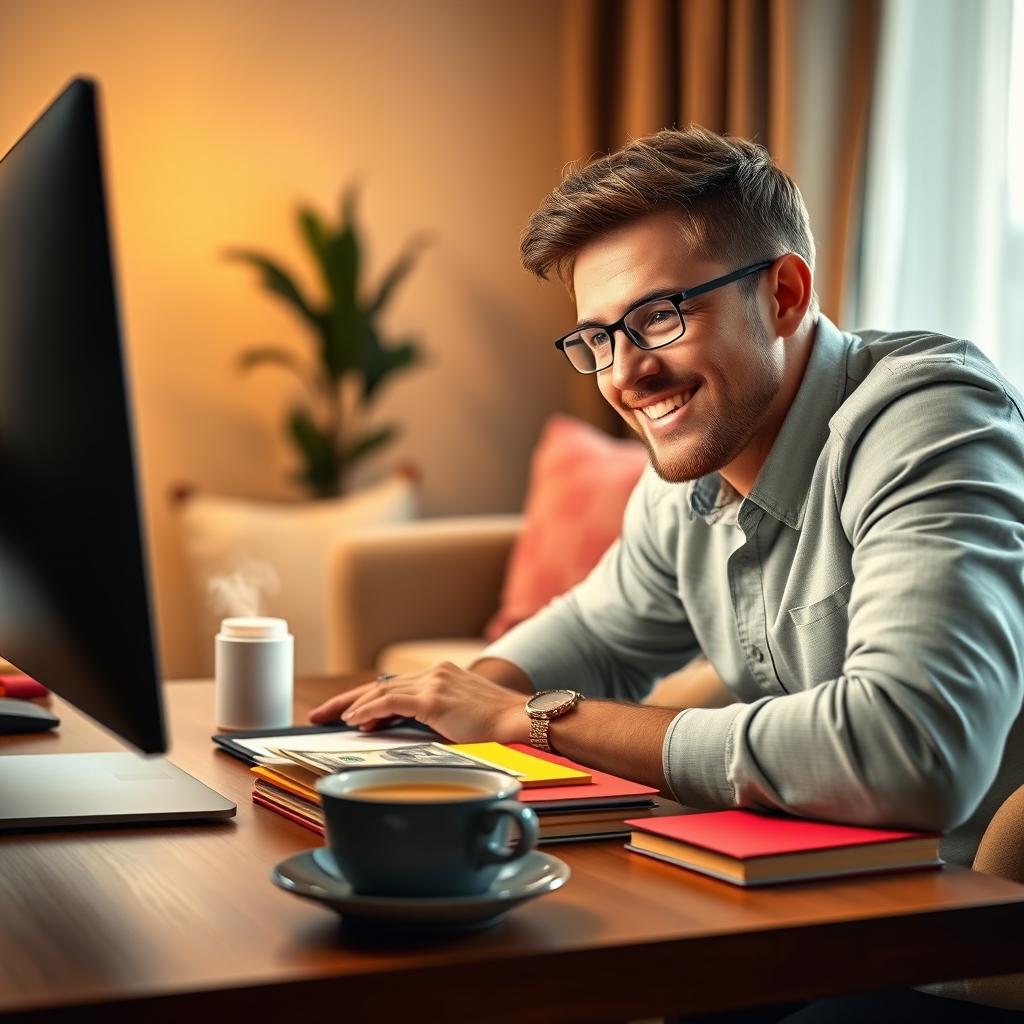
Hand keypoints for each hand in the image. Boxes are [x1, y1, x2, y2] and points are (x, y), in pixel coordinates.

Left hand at [308, 662, 530, 743]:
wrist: (521, 724)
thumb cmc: (497, 730)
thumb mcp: (460, 720)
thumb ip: (433, 720)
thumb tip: (403, 734)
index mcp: (443, 677)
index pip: (395, 687)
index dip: (367, 699)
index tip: (346, 712)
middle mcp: (436, 674)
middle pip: (381, 686)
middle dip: (348, 701)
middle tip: (322, 714)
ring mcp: (434, 683)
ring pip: (381, 692)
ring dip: (352, 706)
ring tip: (329, 718)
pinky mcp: (433, 697)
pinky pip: (389, 701)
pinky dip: (368, 710)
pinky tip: (354, 721)